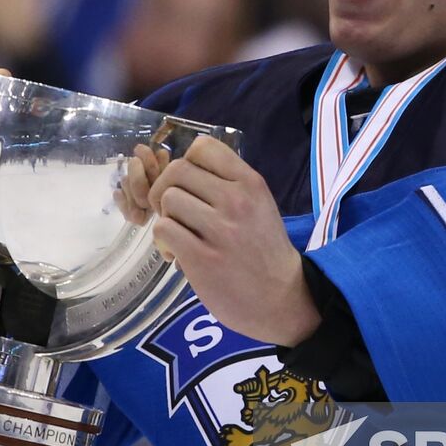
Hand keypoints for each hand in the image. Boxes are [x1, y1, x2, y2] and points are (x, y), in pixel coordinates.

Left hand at [142, 135, 319, 345]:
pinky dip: (163, 241)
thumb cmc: (265, 250)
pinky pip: (163, 229)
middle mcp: (236, 200)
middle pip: (177, 170)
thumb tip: (185, 170)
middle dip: (166, 189)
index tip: (190, 186)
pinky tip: (176, 254)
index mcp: (250, 183)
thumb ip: (228, 183)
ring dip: (166, 217)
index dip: (186, 163)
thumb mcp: (258, 205)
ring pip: (168, 199)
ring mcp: (219, 229)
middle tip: (174, 212)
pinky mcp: (201, 258)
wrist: (282, 298)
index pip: (202, 147)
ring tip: (179, 236)